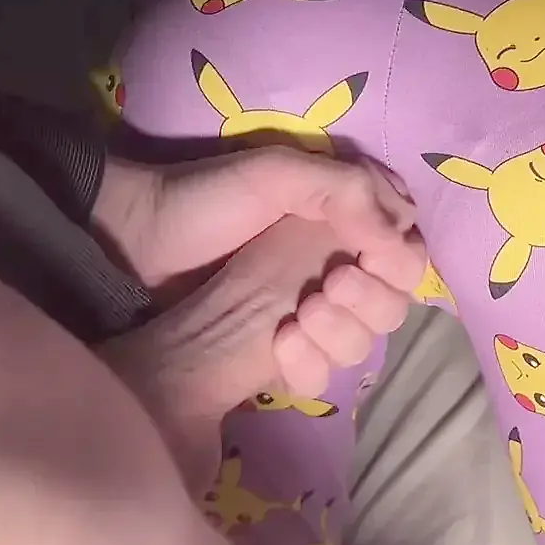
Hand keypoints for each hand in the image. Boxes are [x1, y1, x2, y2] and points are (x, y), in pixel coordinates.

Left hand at [90, 148, 425, 488]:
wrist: (137, 243)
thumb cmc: (206, 198)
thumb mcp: (278, 172)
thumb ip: (346, 191)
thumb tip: (398, 236)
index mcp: (346, 218)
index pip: (407, 248)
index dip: (399, 260)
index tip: (368, 258)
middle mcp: (338, 266)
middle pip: (394, 301)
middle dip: (371, 298)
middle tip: (328, 285)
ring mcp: (311, 311)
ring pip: (364, 341)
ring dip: (343, 332)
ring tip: (300, 314)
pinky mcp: (281, 349)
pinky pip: (321, 372)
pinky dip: (311, 364)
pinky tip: (282, 344)